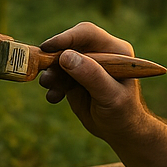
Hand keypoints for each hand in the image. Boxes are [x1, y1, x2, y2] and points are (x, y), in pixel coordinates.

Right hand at [39, 22, 147, 141]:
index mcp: (115, 50)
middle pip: (70, 45)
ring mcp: (86, 65)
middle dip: (54, 58)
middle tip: (43, 71)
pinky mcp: (74, 77)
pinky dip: (52, 86)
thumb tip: (65, 56)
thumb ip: (91, 76)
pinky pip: (57, 76)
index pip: (88, 34)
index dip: (67, 38)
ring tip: (49, 87)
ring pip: (59, 61)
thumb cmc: (123, 113)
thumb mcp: (110, 96)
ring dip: (51, 73)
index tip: (48, 47)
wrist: (119, 131)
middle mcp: (100, 53)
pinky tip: (55, 97)